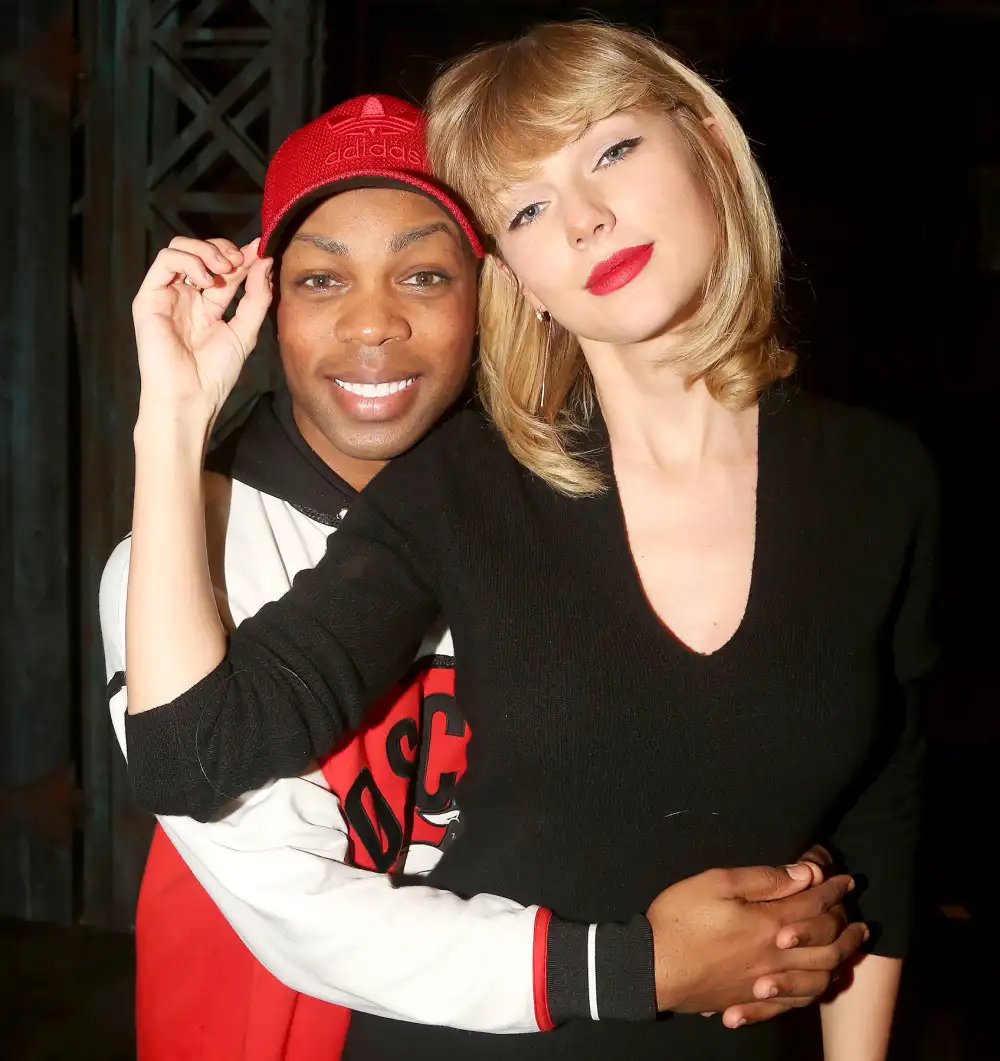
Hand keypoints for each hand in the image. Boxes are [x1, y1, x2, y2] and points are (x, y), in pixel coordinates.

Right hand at [131, 236, 272, 421]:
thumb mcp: (245, 331)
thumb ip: (256, 297)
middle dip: (224, 250)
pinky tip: (205, 279)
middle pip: (202, 252)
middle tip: (240, 262)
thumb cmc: (215, 374)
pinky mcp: (150, 298)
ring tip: (224, 269)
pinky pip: (164, 261)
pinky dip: (187, 260)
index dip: (242, 256)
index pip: (225, 269)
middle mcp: (186, 296)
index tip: (260, 250)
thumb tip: (265, 262)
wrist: (191, 398)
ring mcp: (167, 296)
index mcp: (208, 305)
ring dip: (206, 250)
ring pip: (180, 248)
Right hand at [647, 864, 865, 1017]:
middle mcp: (774, 957)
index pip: (812, 904)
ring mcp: (763, 983)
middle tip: (858, 917)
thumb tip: (803, 875)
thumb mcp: (716, 883)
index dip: (831, 889)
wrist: (652, 969)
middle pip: (824, 944)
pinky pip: (793, 1003)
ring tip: (848, 952)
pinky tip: (814, 986)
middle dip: (845, 927)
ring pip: (816, 978)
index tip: (845, 880)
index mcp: (767, 924)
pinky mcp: (749, 999)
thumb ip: (762, 879)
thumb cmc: (680, 919)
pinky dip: (811, 993)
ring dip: (838, 962)